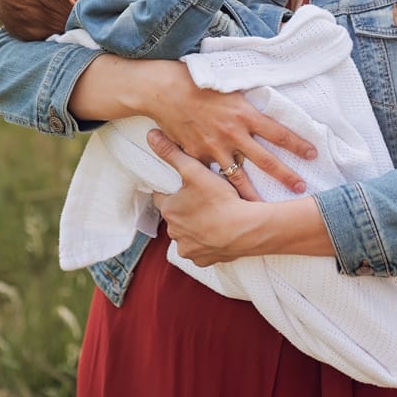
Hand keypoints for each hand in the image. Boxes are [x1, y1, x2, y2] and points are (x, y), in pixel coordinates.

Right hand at [145, 64, 315, 197]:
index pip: (280, 133)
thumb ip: (246, 104)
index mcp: (245, 114)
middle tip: (301, 188)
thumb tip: (263, 111)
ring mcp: (215, 148)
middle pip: (266, 161)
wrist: (165, 90)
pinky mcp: (197, 157)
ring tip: (265, 210)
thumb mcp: (230, 87)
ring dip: (254, 195)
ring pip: (239, 178)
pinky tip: (224, 202)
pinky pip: (211, 175)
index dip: (298, 144)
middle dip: (286, 176)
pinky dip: (218, 188)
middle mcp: (234, 134)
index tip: (313, 154)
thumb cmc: (198, 82)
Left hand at [149, 129, 268, 264]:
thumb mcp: (194, 170)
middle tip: (204, 199)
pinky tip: (219, 232)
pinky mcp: (204, 261)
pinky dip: (208, 243)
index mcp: (169, 211)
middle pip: (176, 217)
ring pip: (188, 235)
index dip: (174, 191)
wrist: (246, 228)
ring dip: (197, 227)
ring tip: (214, 215)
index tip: (186, 187)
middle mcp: (174, 233)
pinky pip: (202, 250)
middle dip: (186, 210)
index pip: (163, 197)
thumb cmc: (219, 199)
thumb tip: (151, 136)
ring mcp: (189, 249)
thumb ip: (172, 153)